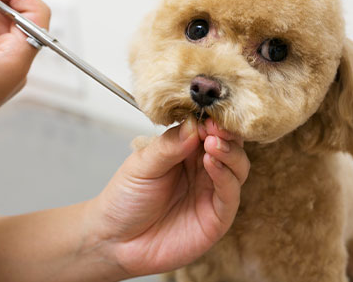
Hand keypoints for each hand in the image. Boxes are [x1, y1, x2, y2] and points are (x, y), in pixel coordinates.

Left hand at [89, 116, 249, 278]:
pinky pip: (230, 194)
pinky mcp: (217, 217)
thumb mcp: (142, 164)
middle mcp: (204, 168)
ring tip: (212, 143)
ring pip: (237, 166)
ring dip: (229, 152)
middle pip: (230, 144)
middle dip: (226, 132)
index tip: (208, 113)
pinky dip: (226, 176)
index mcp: (187, 150)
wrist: (114, 240)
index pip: (210, 128)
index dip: (212, 119)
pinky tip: (212, 163)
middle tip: (214, 127)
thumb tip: (193, 123)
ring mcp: (212, 192)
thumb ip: (169, 145)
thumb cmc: (126, 199)